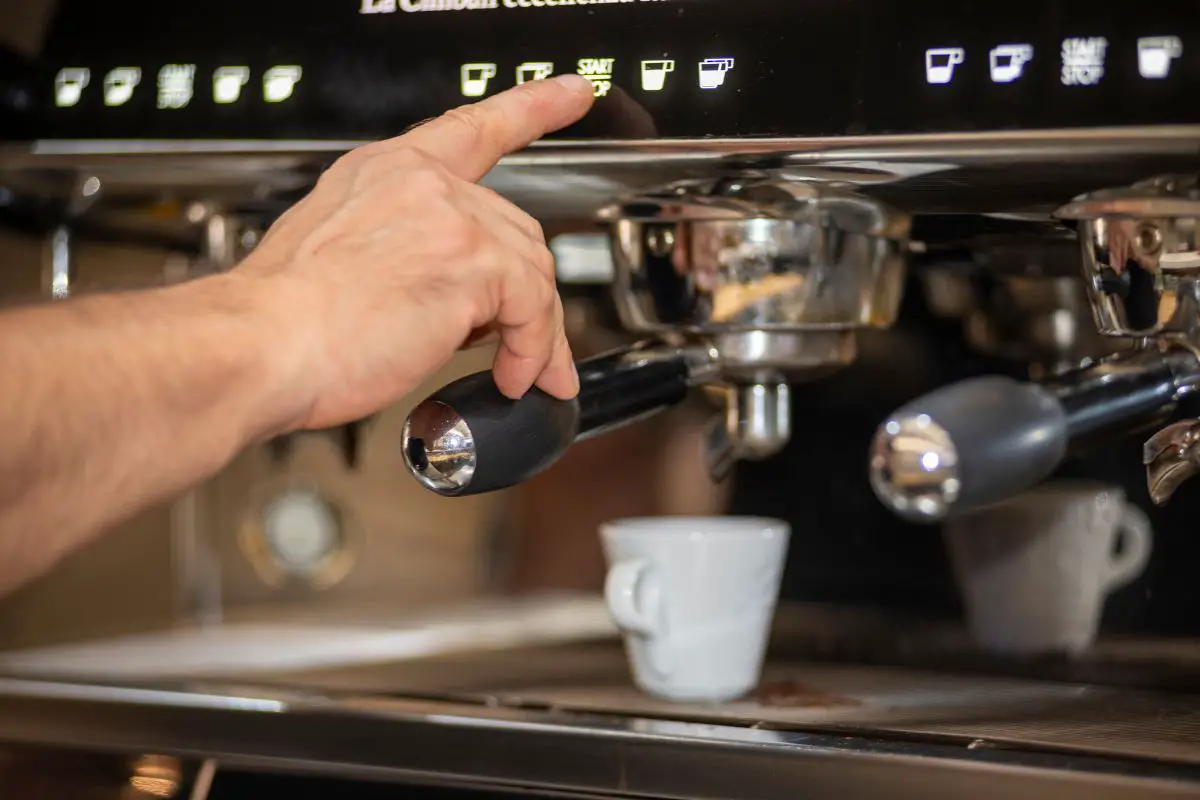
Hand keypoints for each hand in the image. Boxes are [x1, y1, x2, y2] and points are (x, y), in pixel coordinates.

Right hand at [236, 75, 594, 432]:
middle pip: (514, 228)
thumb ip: (401, 254)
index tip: (569, 94)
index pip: (471, 129)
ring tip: (521, 373)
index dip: (530, 109)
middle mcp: (421, 183)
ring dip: (536, 332)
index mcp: (384, 173)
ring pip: (533, 270)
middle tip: (525, 344)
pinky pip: (535, 308)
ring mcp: (450, 218)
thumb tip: (449, 299)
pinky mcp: (472, 264)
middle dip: (528, 293)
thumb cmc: (283, 322)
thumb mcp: (336, 260)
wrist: (258, 345)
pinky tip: (512, 377)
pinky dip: (534, 350)